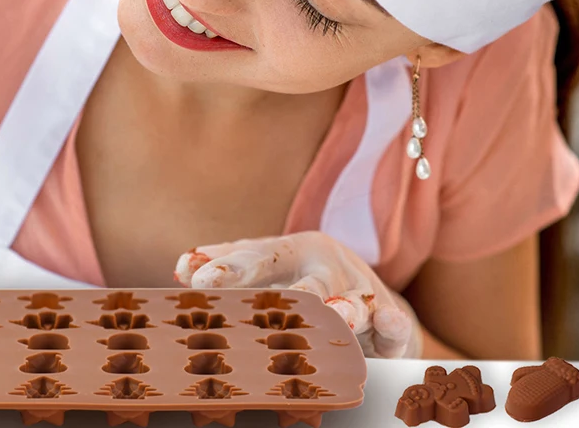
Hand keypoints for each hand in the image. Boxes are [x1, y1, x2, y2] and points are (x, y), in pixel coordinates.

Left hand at [175, 231, 421, 358]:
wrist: (367, 291)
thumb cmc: (302, 278)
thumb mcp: (269, 267)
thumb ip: (230, 265)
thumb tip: (182, 266)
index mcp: (292, 250)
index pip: (257, 258)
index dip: (229, 269)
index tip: (198, 279)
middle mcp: (326, 266)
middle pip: (306, 280)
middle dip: (290, 293)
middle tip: (268, 304)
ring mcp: (360, 290)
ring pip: (352, 302)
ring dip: (344, 309)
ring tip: (336, 315)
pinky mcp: (390, 319)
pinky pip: (395, 325)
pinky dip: (395, 327)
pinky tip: (391, 325)